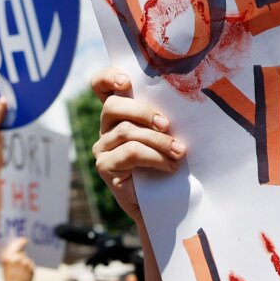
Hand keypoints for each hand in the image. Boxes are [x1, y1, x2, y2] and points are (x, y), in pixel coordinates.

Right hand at [0, 238, 33, 280]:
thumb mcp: (6, 267)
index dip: (21, 242)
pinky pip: (31, 265)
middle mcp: (16, 258)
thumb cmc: (9, 280)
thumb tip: (21, 249)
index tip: (25, 240)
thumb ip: (12, 257)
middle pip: (22, 253)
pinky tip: (24, 276)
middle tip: (20, 267)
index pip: (16, 244)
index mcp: (7, 257)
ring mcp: (25, 263)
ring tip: (20, 274)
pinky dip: (29, 269)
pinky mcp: (31, 268)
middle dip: (21, 258)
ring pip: (27, 259)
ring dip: (25, 264)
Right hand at [91, 68, 183, 222]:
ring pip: (126, 131)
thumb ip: (161, 118)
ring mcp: (103, 148)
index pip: (101, 87)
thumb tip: (179, 99)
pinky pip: (130, 153)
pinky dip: (154, 157)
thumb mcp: (166, 135)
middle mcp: (106, 129)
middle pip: (113, 106)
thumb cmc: (168, 163)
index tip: (126, 82)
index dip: (107, 77)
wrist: (164, 203)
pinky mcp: (105, 167)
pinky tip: (169, 167)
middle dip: (144, 112)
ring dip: (158, 141)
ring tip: (178, 152)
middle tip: (167, 126)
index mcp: (120, 114)